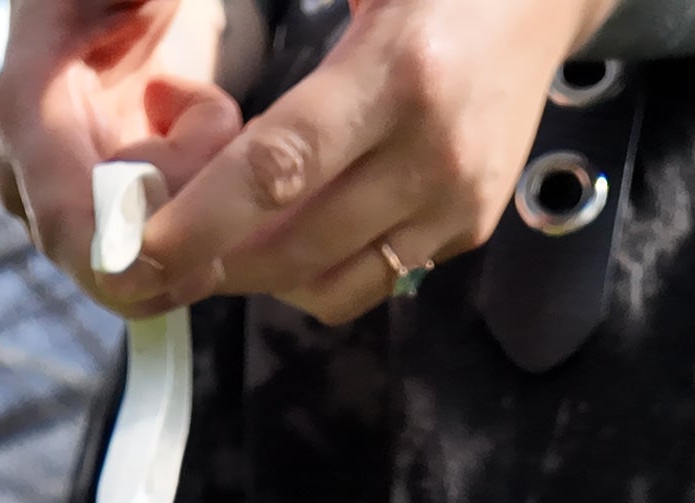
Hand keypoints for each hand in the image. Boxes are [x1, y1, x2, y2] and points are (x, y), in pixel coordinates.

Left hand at [0, 0, 615, 324]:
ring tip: (220, 251)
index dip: (208, 216)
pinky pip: (374, 280)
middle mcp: (433, 153)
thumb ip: (282, 50)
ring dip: (266, 280)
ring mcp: (456, 204)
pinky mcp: (468, 231)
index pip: (281, 165)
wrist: (544, 0)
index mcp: (398, 74)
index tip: (150, 244)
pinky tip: (288, 238)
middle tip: (161, 258)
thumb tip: (173, 102)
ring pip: (335, 283)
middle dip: (220, 262)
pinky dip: (317, 273)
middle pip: (299, 243)